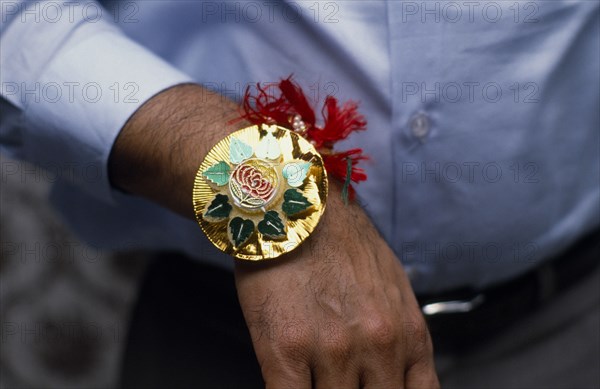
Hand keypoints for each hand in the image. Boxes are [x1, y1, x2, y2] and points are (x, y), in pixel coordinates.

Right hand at [109, 84, 438, 387]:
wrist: (294, 202)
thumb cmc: (339, 241)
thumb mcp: (391, 287)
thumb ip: (400, 336)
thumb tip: (397, 374)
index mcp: (408, 333)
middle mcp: (377, 345)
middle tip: (340, 377)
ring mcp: (332, 350)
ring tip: (312, 369)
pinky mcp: (285, 350)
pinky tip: (289, 380)